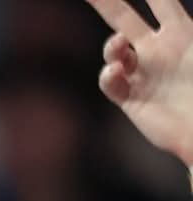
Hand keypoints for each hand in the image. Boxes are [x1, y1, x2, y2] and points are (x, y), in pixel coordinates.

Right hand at [88, 0, 192, 166]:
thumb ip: (188, 32)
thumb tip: (139, 50)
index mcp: (183, 34)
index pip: (161, 2)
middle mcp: (159, 51)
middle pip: (126, 20)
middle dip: (107, 4)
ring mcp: (143, 74)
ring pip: (115, 51)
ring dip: (112, 46)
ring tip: (118, 47)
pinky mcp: (131, 100)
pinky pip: (111, 84)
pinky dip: (109, 76)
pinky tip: (116, 73)